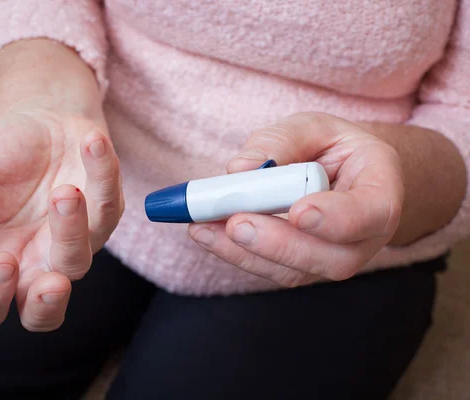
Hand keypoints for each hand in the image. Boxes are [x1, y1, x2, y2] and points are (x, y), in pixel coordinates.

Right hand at [0, 103, 122, 330]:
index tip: (0, 263)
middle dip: (48, 302)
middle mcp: (34, 259)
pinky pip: (109, 205)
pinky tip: (91, 143)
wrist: (40, 124)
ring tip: (64, 190)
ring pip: (79, 259)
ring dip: (73, 229)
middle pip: (44, 310)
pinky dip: (103, 176)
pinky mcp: (104, 213)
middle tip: (52, 283)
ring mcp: (73, 241)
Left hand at [189, 112, 403, 287]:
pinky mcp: (301, 267)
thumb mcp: (312, 127)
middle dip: (279, 243)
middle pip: (331, 257)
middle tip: (236, 222)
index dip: (337, 219)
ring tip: (203, 226)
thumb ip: (281, 141)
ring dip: (244, 252)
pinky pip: (270, 270)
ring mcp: (332, 258)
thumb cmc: (329, 147)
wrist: (336, 173)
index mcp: (381, 191)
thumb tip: (239, 169)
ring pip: (294, 271)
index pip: (372, 213)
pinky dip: (235, 253)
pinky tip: (205, 232)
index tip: (299, 211)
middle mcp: (364, 237)